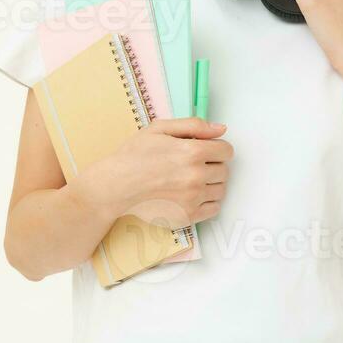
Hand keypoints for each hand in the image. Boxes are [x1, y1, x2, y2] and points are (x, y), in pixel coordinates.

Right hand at [69, 117, 230, 229]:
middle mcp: (196, 176)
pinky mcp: (188, 216)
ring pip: (220, 190)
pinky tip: (191, 195)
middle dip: (212, 166)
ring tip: (190, 180)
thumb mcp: (160, 129)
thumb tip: (221, 129)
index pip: (226, 151)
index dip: (216, 149)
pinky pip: (214, 209)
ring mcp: (193, 198)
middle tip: (192, 166)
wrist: (116, 186)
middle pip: (224, 171)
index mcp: (193, 152)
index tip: (205, 151)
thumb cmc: (134, 156)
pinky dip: (207, 202)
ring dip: (211, 184)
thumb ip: (194, 125)